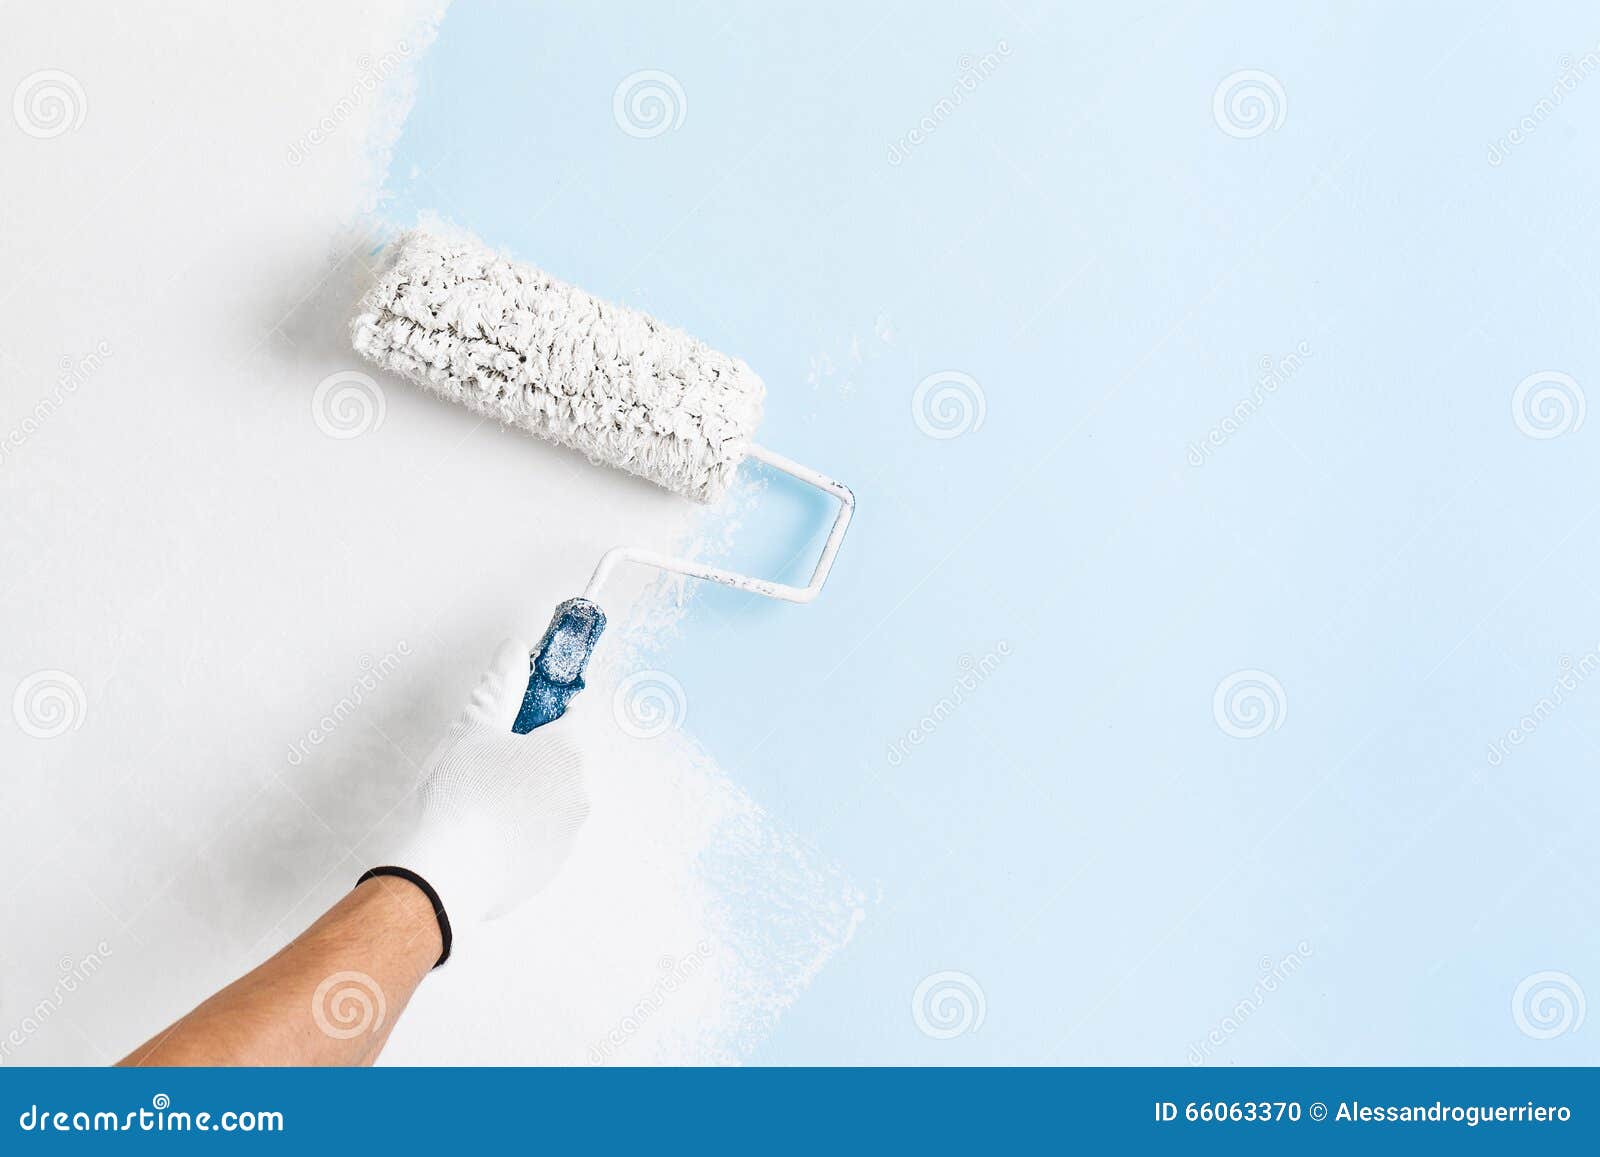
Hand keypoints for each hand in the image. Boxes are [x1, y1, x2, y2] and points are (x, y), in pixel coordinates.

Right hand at [378, 639, 590, 953]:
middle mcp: (579, 794)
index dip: (543, 713)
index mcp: (567, 753)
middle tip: (488, 764)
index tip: (518, 720)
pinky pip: (540, 837)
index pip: (570, 716)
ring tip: (481, 802)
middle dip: (531, 757)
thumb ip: (498, 687)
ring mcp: (568, 836)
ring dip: (527, 795)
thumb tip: (514, 650)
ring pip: (551, 800)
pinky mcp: (551, 868)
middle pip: (561, 760)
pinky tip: (485, 834)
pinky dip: (520, 832)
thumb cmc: (459, 795)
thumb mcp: (473, 730)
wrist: (443, 875)